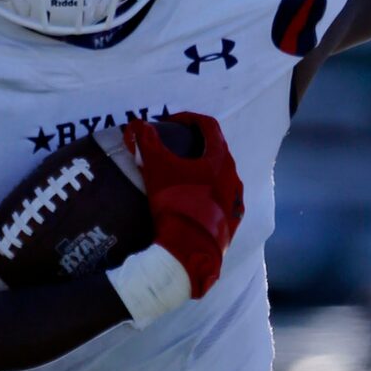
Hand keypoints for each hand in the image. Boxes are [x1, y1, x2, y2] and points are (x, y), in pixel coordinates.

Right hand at [124, 113, 244, 297]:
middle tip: (176, 146)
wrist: (188, 251)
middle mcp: (233, 178)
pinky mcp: (233, 222)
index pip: (209, 126)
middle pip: (217, 151)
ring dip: (204, 171)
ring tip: (184, 175)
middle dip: (196, 144)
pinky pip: (222, 200)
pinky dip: (209, 194)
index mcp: (220, 160)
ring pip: (221, 177)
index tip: (171, 122)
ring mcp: (235, 202)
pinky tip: (194, 201)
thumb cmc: (175, 205)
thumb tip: (135, 125)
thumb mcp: (156, 169)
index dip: (188, 118)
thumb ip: (147, 142)